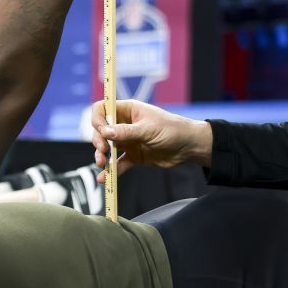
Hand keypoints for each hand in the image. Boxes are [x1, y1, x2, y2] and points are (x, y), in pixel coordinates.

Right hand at [89, 99, 212, 181]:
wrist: (189, 147)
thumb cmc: (172, 130)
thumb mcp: (148, 129)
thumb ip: (126, 132)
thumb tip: (104, 132)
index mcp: (128, 111)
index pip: (103, 109)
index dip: (98, 119)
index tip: (101, 131)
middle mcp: (124, 125)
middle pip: (101, 130)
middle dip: (98, 141)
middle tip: (104, 150)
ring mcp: (128, 141)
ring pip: (107, 148)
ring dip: (102, 156)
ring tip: (102, 164)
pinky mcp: (133, 156)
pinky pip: (118, 163)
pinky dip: (111, 170)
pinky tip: (105, 178)